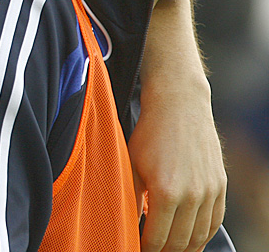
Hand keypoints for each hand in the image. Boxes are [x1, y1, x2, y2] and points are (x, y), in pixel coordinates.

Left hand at [131, 0, 225, 251]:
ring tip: (168, 245)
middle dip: (163, 249)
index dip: (144, 247)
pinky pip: (214, 222)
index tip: (135, 246)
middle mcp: (192, 196)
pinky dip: (202, 233)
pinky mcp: (220, 186)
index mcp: (166, 193)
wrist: (179, 105)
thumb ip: (129, 196)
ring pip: (199, 236)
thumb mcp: (131, 164)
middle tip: (150, 247)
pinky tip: (189, 235)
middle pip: (180, 243)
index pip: (157, 239)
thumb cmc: (149, 134)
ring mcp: (210, 192)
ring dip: (184, 246)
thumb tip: (123, 222)